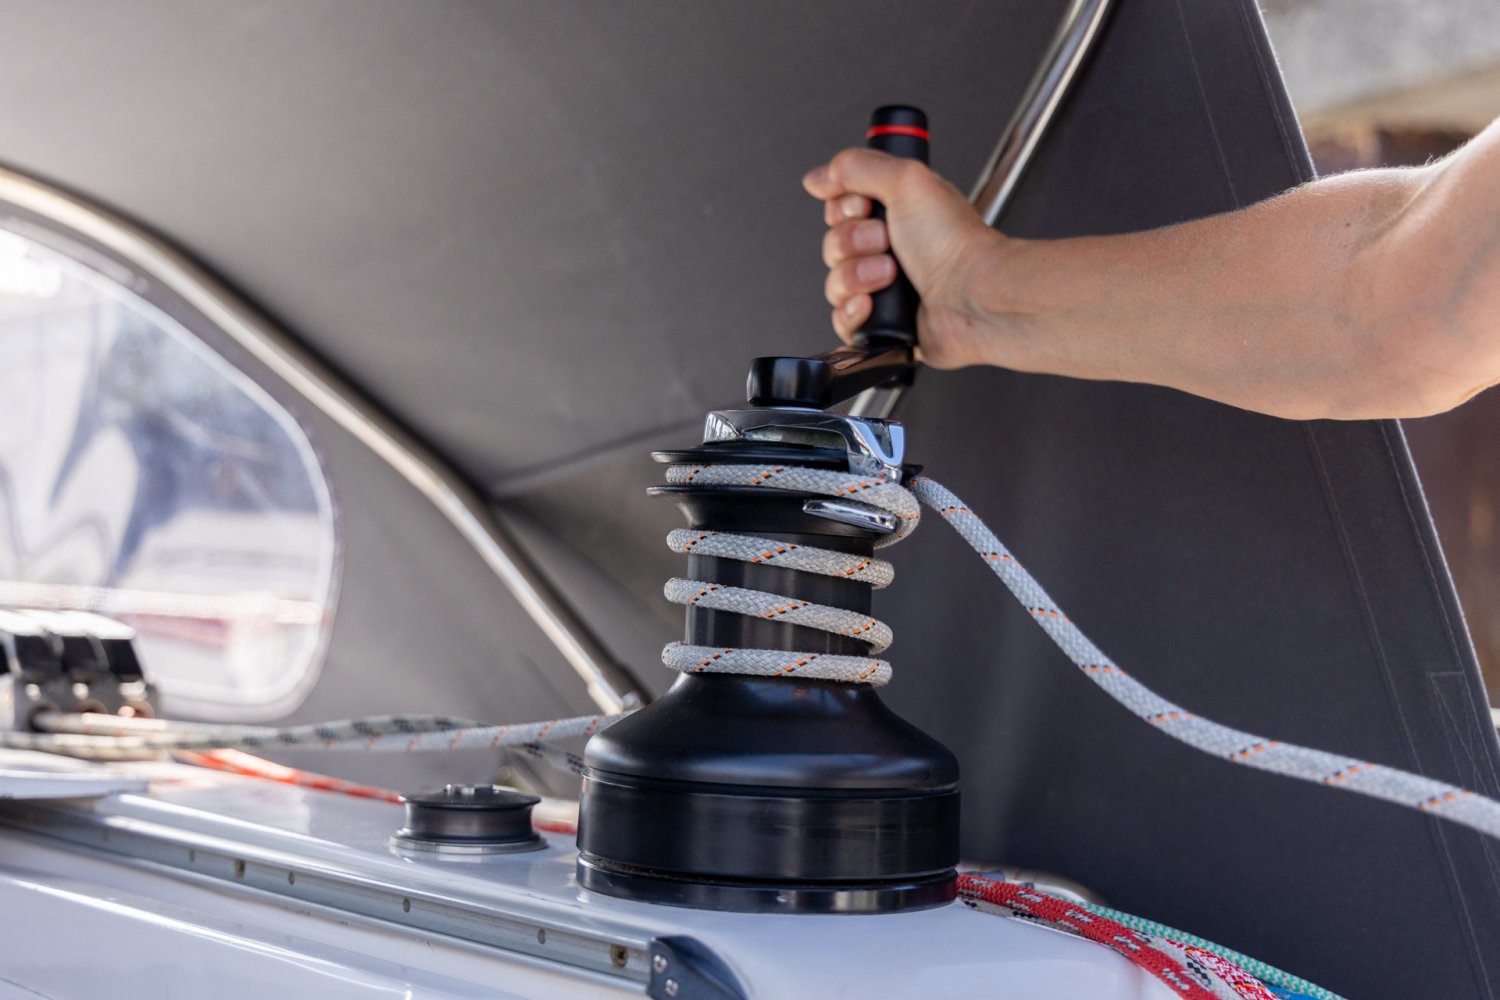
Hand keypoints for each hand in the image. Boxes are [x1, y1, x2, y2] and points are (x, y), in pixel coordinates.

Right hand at [803, 149, 1001, 368]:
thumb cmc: (954, 243)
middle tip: (885, 240)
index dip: (844, 208)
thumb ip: (856, 166)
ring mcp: (883, 286)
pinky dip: (853, 312)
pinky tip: (873, 303)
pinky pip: (842, 319)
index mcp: (895, 211)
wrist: (972, 297)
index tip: (865, 206)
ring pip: (834, 283)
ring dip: (857, 276)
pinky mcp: (881, 321)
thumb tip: (819, 175)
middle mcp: (888, 247)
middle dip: (853, 243)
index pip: (839, 207)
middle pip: (833, 244)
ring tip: (889, 273)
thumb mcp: (906, 180)